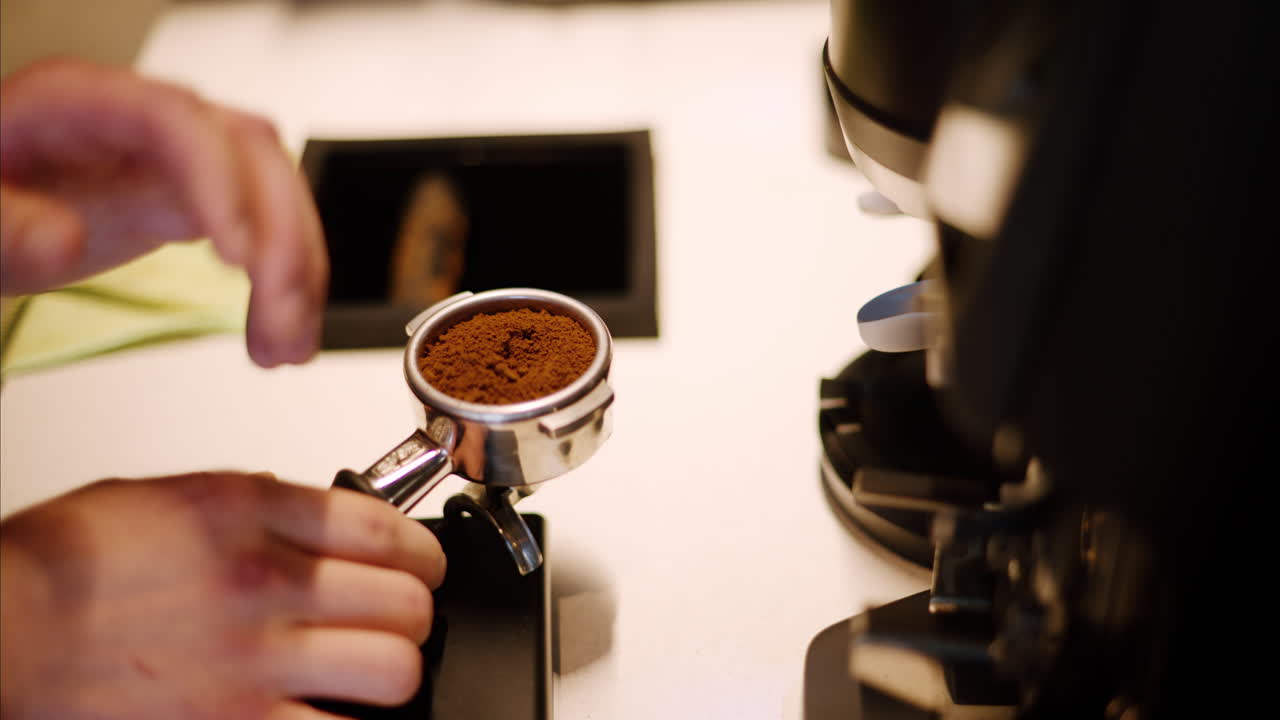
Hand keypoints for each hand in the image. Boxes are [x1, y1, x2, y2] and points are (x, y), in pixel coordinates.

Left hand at [0, 58, 328, 367]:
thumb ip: (7, 228)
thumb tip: (62, 241)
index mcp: (85, 104)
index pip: (177, 124)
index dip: (221, 183)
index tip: (241, 257)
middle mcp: (150, 123)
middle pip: (250, 156)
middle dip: (283, 242)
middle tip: (280, 320)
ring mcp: (182, 158)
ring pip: (275, 193)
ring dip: (298, 272)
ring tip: (286, 347)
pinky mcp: (197, 198)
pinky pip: (265, 227)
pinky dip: (285, 280)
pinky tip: (282, 328)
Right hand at [0, 473, 445, 719]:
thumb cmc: (64, 569)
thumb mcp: (164, 501)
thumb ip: (253, 506)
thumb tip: (319, 521)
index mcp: (245, 514)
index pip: (383, 526)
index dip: (422, 551)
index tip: (423, 565)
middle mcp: (261, 582)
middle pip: (405, 600)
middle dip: (416, 612)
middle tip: (404, 620)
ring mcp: (252, 662)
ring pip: (393, 670)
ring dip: (395, 674)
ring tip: (377, 675)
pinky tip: (337, 715)